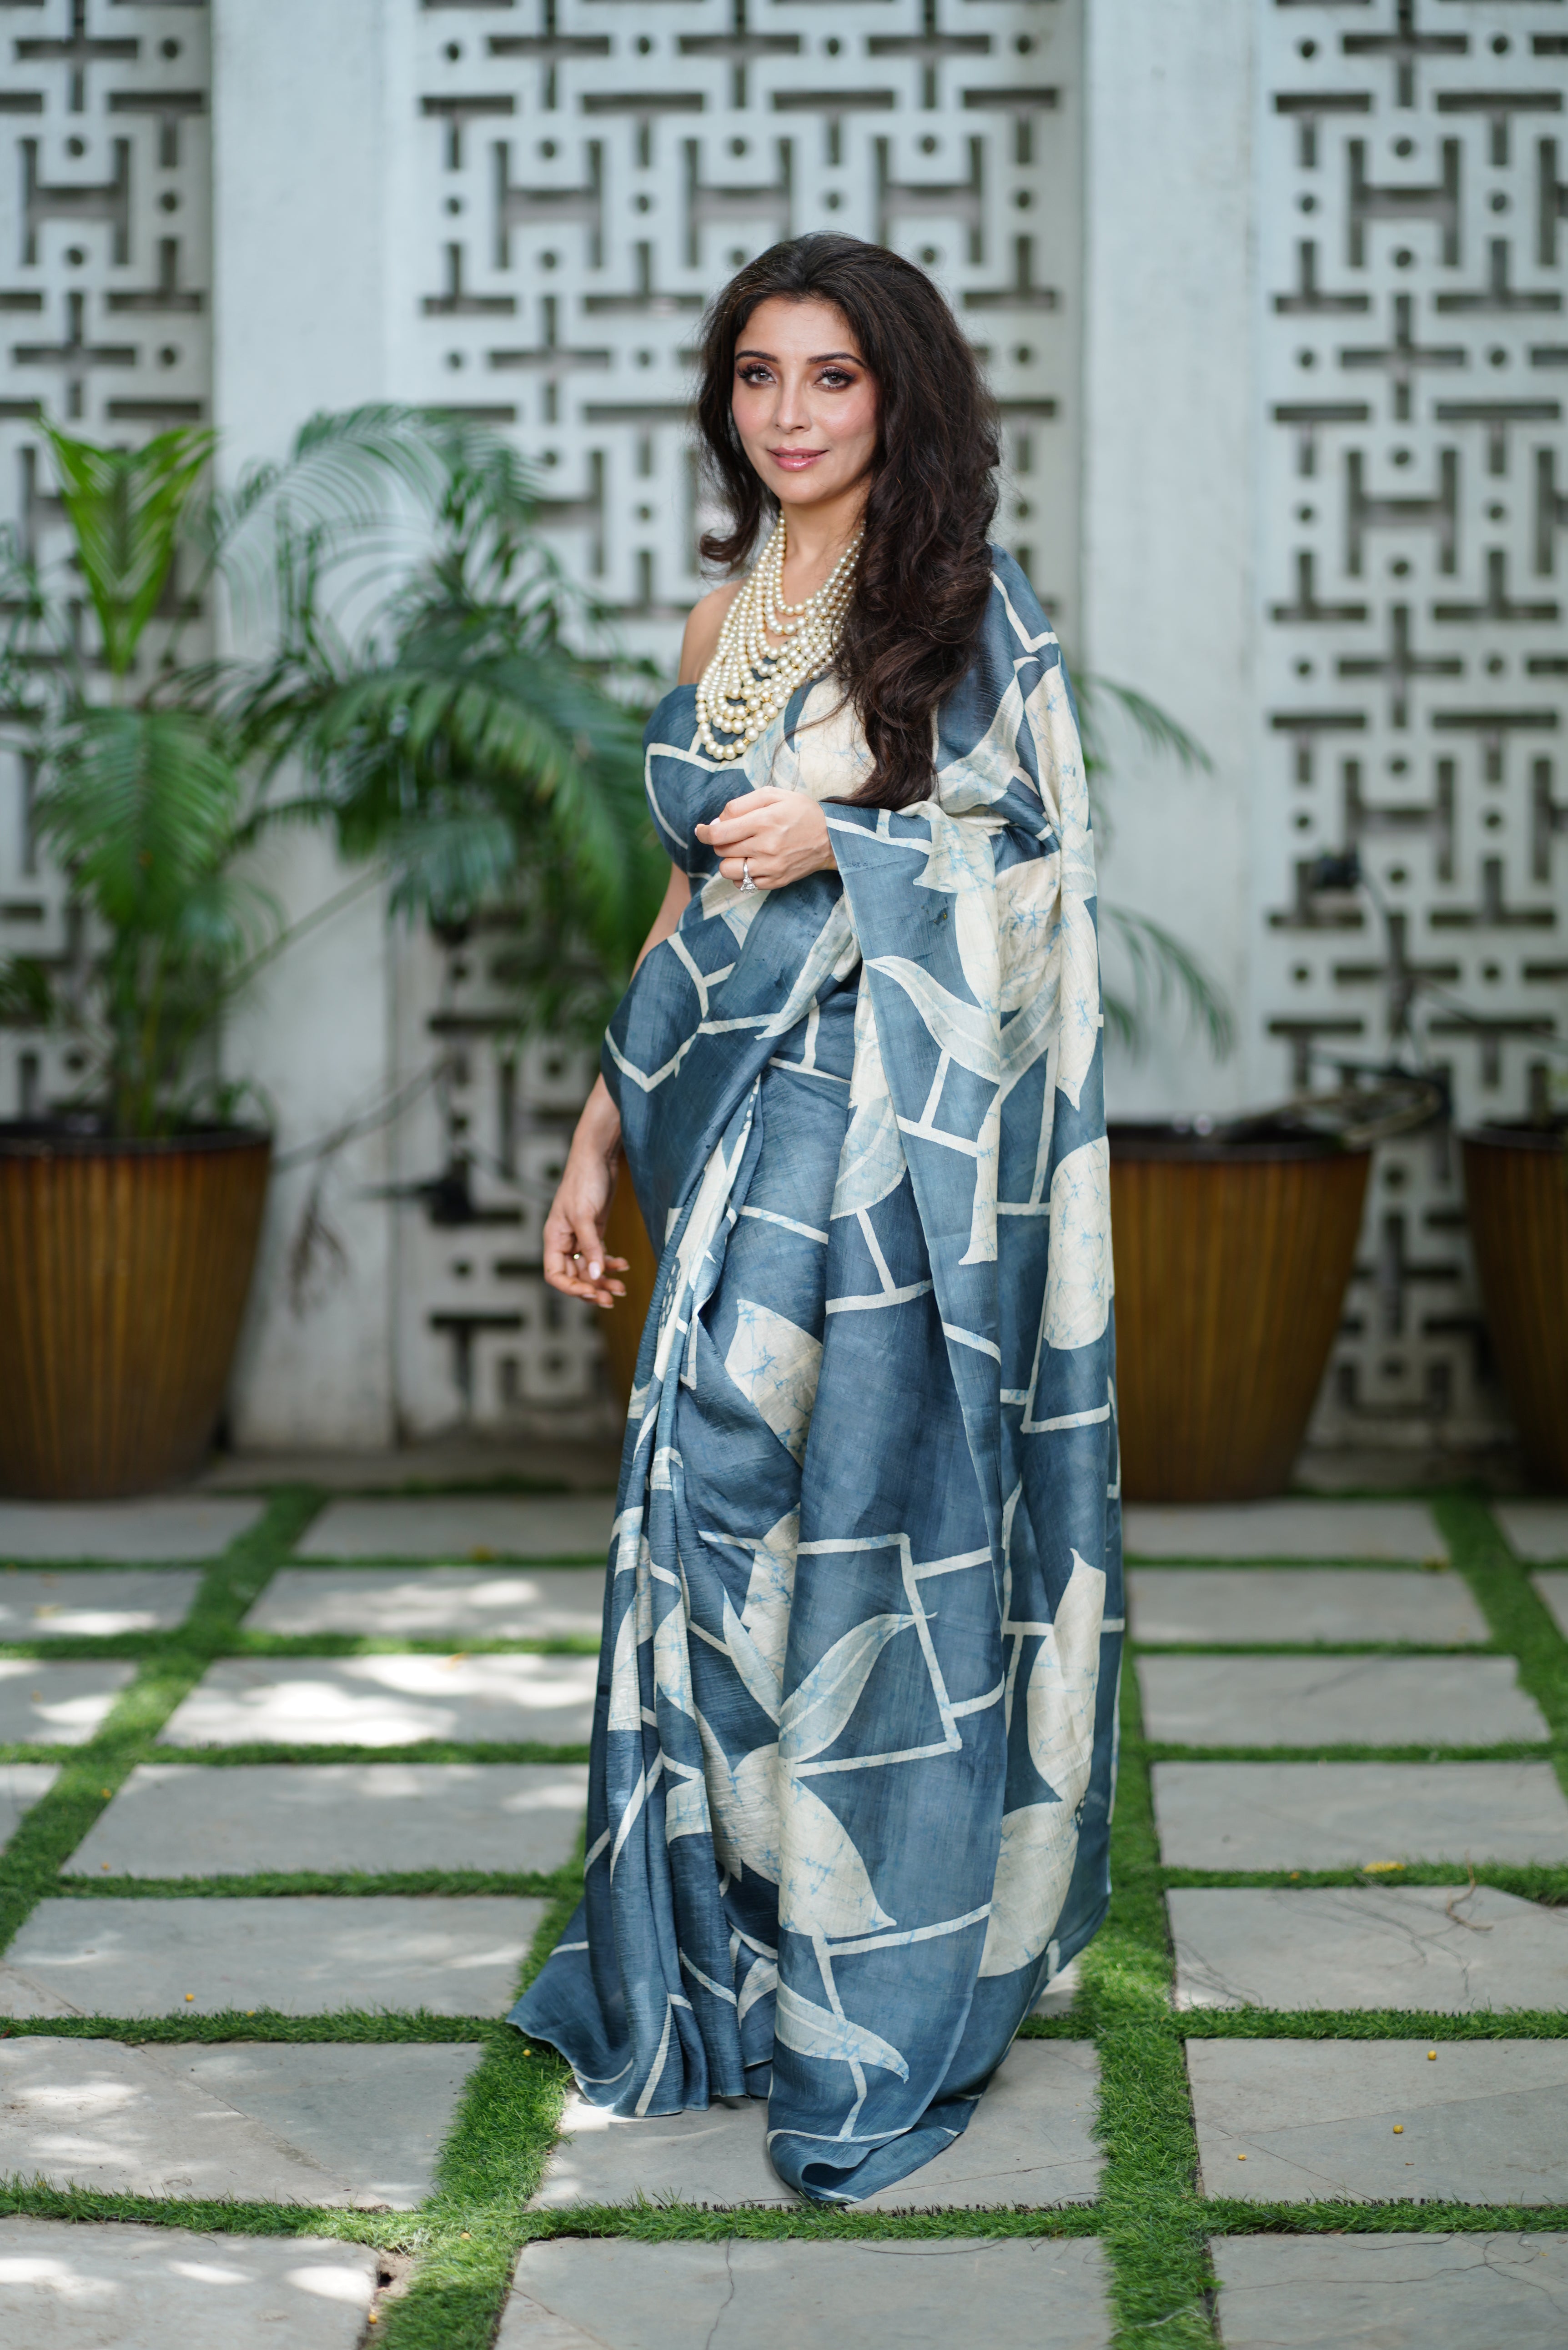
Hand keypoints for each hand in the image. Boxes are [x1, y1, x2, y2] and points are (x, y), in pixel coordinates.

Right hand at [543, 1078, 629, 1308]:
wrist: (598, 1157)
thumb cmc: (584, 1181)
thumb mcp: (585, 1216)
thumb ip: (591, 1246)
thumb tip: (595, 1276)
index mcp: (554, 1238)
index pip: (555, 1274)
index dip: (570, 1288)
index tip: (591, 1293)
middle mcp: (565, 1241)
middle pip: (574, 1276)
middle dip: (592, 1288)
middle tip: (611, 1298)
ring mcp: (581, 1237)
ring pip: (590, 1269)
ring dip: (604, 1280)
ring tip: (622, 1288)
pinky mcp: (595, 1231)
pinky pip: (600, 1256)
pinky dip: (610, 1263)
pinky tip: (624, 1266)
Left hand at [694, 786, 836, 890]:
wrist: (832, 837)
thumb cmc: (800, 812)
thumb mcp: (773, 795)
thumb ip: (741, 804)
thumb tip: (717, 823)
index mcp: (764, 821)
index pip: (719, 833)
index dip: (704, 832)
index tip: (701, 830)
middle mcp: (766, 846)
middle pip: (722, 850)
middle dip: (721, 841)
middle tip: (734, 834)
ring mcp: (771, 867)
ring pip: (728, 870)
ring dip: (729, 860)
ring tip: (742, 851)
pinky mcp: (775, 881)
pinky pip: (743, 884)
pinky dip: (742, 874)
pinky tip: (752, 863)